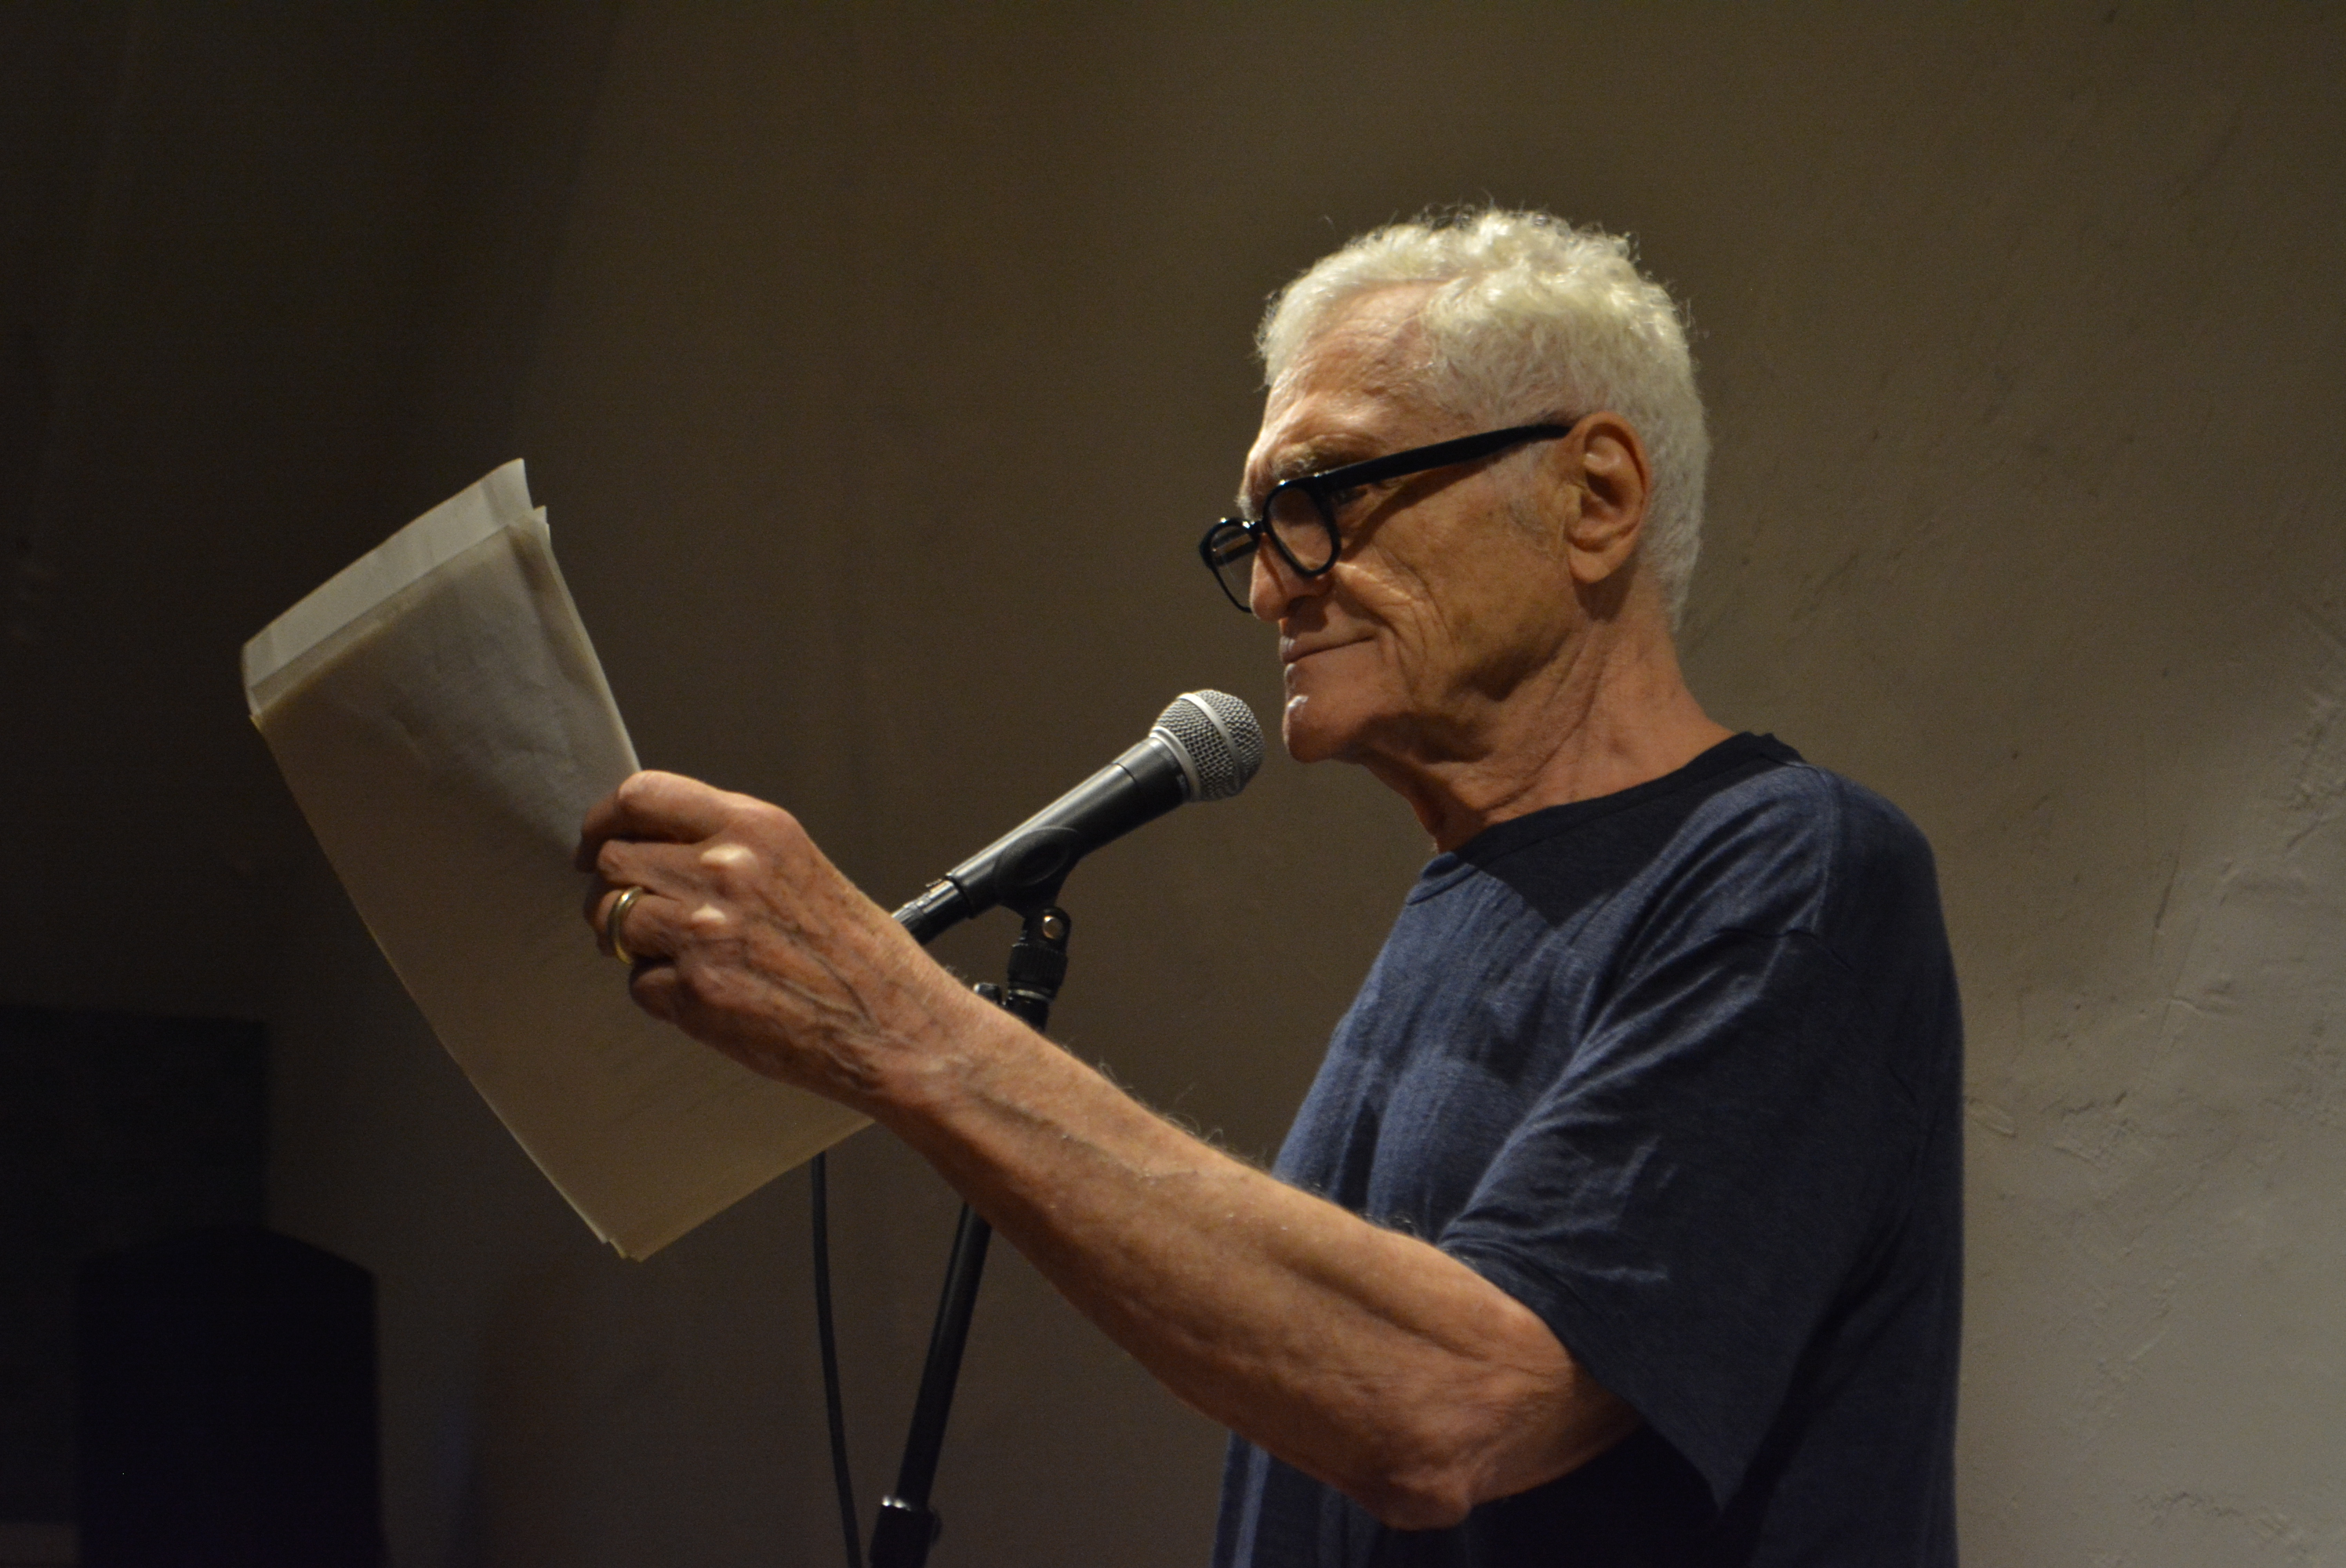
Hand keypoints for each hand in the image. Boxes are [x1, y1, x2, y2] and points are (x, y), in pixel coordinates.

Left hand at [576, 770, 973, 1112]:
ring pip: (611, 920)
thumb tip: (659, 848)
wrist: (893, 1023)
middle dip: (610, 890)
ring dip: (624, 942)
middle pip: (613, 860)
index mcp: (754, 828)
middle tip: (627, 912)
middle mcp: (724, 870)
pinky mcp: (694, 992)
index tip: (595, 842)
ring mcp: (704, 931)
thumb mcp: (799, 865)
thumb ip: (730, 848)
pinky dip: (659, 993)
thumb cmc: (860, 954)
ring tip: (669, 956)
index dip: (603, 821)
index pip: (641, 796)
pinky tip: (704, 994)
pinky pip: (637, 983)